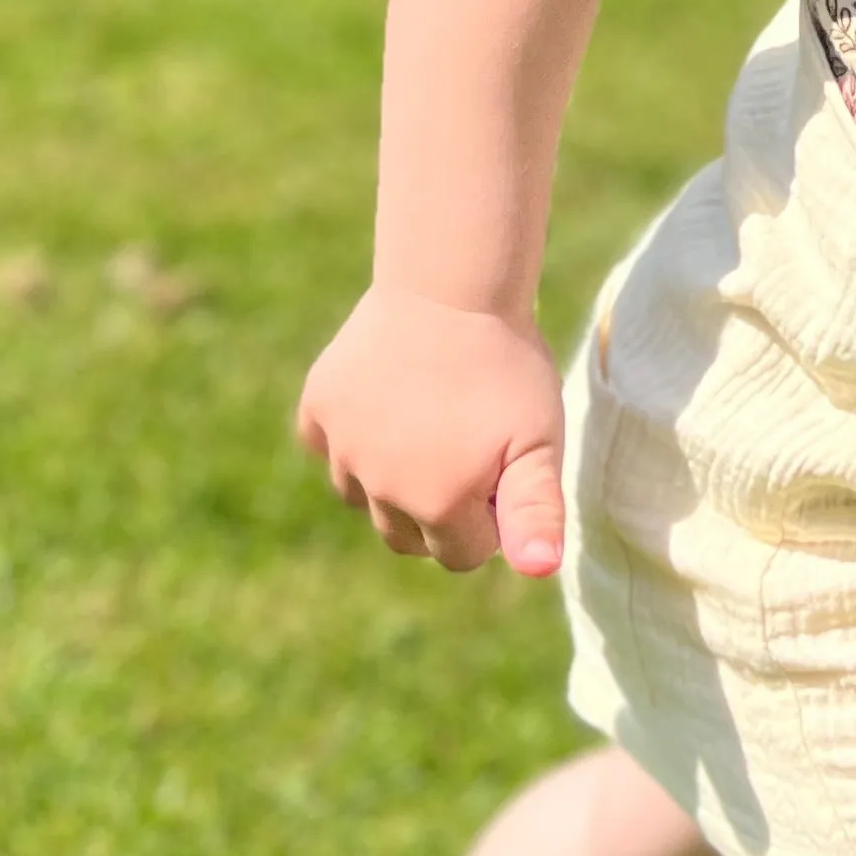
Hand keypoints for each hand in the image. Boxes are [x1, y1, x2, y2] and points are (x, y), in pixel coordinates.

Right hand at [293, 285, 569, 577]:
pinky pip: (328, 447)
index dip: (489, 517)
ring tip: (429, 422)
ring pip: (363, 495)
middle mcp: (377, 488)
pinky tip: (386, 402)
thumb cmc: (507, 366)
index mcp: (437, 504)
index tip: (500, 469)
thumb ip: (536, 511)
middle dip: (437, 510)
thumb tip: (538, 570)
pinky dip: (352, 437)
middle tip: (465, 447)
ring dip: (392, 477)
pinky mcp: (316, 409)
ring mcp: (340, 448)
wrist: (452, 285)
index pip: (462, 555)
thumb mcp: (538, 438)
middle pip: (407, 536)